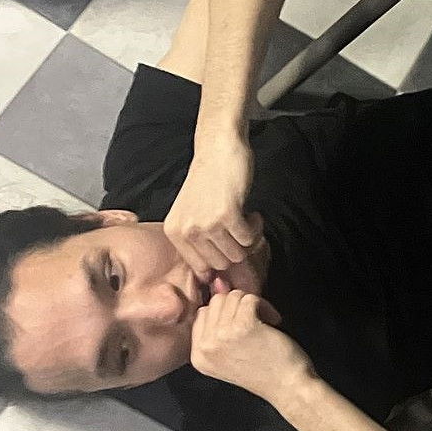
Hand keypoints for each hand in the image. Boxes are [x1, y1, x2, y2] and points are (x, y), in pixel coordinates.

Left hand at [165, 136, 262, 278]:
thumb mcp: (192, 214)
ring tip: (247, 221)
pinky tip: (253, 214)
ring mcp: (206, 224)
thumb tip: (215, 280)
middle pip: (221, 264)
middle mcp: (187, 231)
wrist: (218, 150)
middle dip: (237, 250)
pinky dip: (257, 228)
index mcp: (174, 233)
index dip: (221, 262)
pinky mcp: (227, 215)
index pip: (202, 268)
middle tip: (241, 230)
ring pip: (237, 254)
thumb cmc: (208, 181)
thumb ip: (199, 242)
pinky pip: (249, 239)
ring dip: (249, 239)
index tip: (232, 249)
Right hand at [190, 290, 310, 402]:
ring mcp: (222, 336)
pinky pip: (250, 298)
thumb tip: (218, 282)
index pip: (203, 314)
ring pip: (234, 297)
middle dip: (240, 306)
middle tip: (257, 323)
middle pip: (217, 301)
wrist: (287, 387)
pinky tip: (273, 322)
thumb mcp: (229, 352)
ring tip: (265, 324)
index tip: (243, 327)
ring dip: (254, 305)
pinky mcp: (244, 326)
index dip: (227, 313)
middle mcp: (205, 347)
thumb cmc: (264, 370)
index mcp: (198, 356)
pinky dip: (265, 306)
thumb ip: (218, 323)